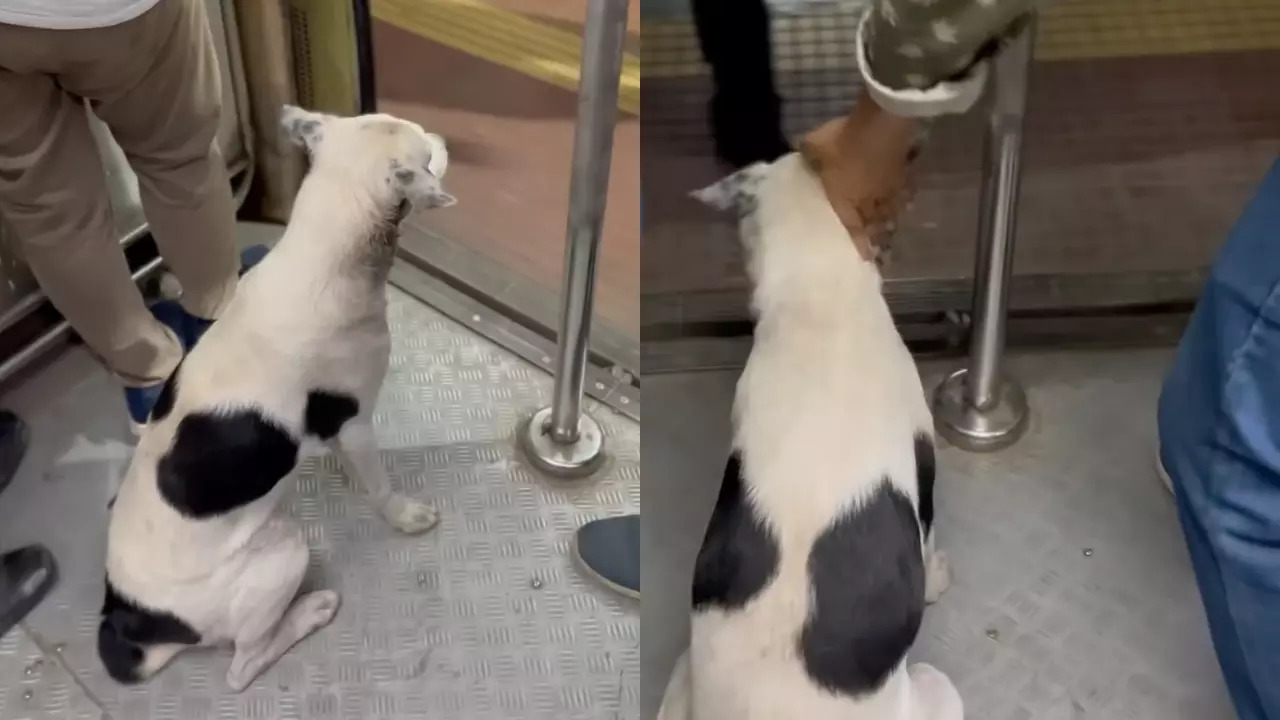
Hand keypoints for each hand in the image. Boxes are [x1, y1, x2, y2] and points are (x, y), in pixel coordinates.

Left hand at [799, 99, 920, 261]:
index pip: (853, 233)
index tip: (864, 258)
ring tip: (885, 221)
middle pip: (874, 226)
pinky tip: (898, 194)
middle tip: (872, 241)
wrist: (882, 123)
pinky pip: (901, 193)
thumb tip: (800, 154)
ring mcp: (890, 190)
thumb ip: (806, 155)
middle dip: (873, 234)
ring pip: (890, 212)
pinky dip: (899, 196)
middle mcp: (870, 203)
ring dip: (887, 218)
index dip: (858, 247)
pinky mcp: (904, 175)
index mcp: (846, 203)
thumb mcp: (814, 146)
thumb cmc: (843, 142)